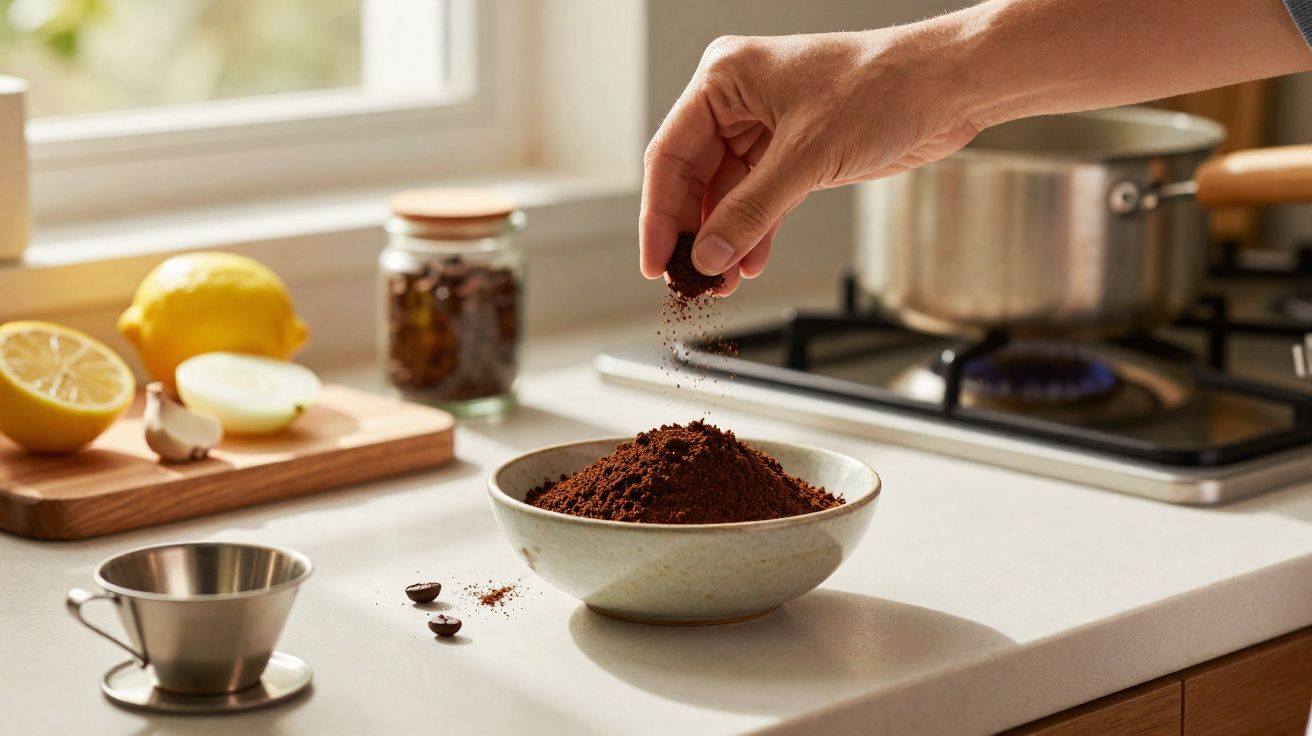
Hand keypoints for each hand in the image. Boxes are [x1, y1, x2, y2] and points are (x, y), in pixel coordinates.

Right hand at [639, 29, 979, 294]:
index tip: (655, 261)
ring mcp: (767, 128)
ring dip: (725, 240)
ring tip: (719, 282)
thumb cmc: (884, 87)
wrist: (947, 88)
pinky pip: (760, 200)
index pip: (670, 154)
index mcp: (725, 79)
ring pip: (727, 196)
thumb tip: (710, 254)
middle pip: (694, 179)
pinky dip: (755, 233)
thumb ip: (751, 211)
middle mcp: (739, 101)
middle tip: (689, 281)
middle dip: (694, 233)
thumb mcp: (806, 156)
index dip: (659, 214)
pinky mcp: (796, 152)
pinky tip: (748, 263)